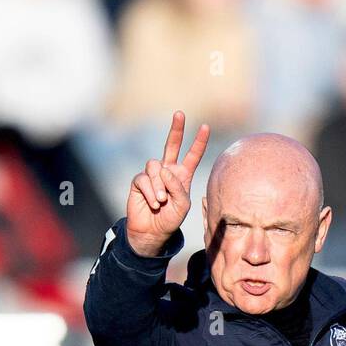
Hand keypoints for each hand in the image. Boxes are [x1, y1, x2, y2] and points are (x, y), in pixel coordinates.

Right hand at [125, 110, 210, 257]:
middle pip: (172, 145)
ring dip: (159, 185)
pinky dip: (149, 191)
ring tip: (161, 201)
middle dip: (176, 129)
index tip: (205, 127)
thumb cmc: (170, 219)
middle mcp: (167, 171)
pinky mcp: (139, 182)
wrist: (152, 231)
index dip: (199, 142)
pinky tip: (153, 203)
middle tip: (180, 114)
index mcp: (182, 175)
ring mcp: (153, 175)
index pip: (192, 156)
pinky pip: (144, 179)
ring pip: (156, 167)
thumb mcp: (183, 205)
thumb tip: (164, 170)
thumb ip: (178, 186)